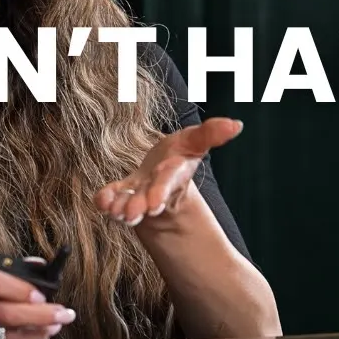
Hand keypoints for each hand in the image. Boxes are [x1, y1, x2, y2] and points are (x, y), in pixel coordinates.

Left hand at [94, 117, 243, 231]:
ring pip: (128, 203)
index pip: (167, 182)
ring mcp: (136, 193)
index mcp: (172, 174)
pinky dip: (105, 200)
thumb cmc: (178, 155)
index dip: (160, 192)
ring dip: (121, 207)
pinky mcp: (120, 193)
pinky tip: (101, 201)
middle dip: (139, 206)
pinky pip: (111, 198)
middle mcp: (154, 187)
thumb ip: (212, 133)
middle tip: (131, 214)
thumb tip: (236, 124)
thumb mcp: (194, 141)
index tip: (153, 205)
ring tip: (115, 211)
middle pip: (147, 198)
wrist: (162, 173)